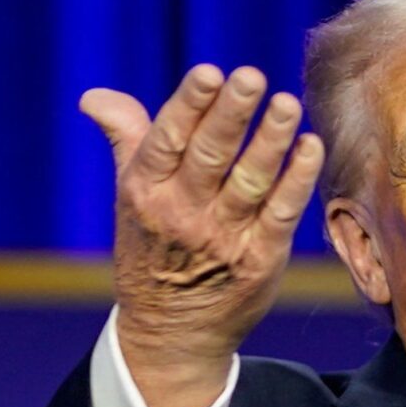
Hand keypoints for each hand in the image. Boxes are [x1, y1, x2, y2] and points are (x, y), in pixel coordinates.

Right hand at [80, 65, 323, 406]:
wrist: (171, 334)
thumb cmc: (151, 248)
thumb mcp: (130, 194)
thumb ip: (125, 138)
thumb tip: (94, 97)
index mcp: (146, 190)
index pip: (168, 140)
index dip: (189, 105)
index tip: (209, 72)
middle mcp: (182, 214)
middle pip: (210, 156)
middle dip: (231, 115)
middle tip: (251, 77)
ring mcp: (223, 239)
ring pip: (250, 182)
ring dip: (270, 142)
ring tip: (288, 104)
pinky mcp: (259, 260)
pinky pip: (281, 214)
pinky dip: (297, 181)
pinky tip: (311, 147)